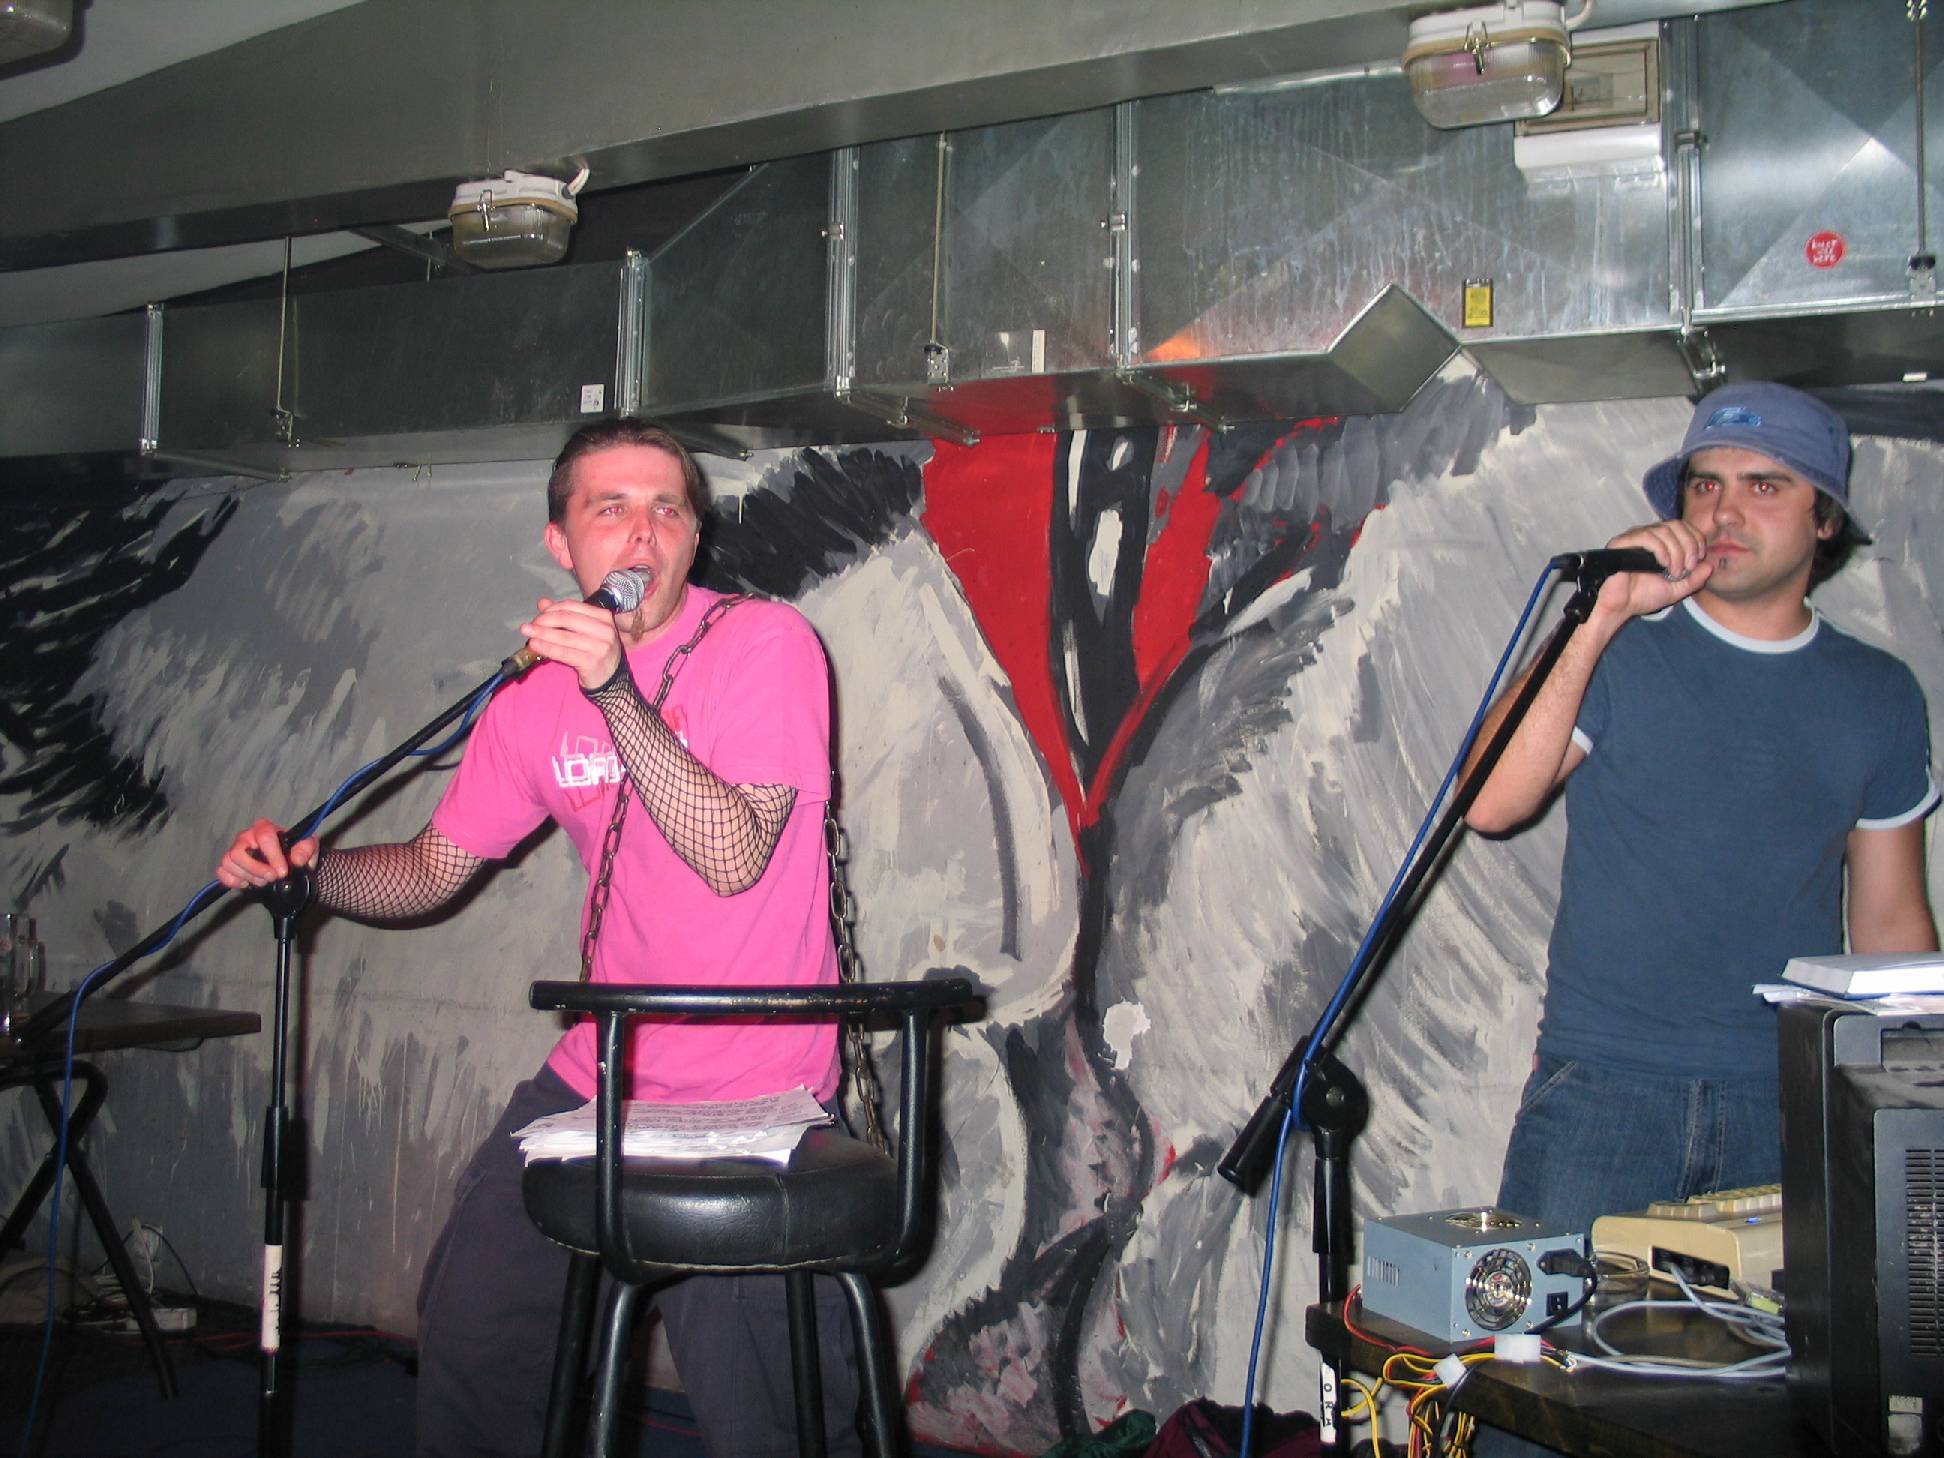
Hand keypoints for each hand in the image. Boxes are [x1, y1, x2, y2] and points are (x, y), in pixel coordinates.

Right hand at [215, 819, 317, 889]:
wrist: (288, 861)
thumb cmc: (295, 849)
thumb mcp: (308, 846)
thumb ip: (305, 850)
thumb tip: (297, 860)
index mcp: (265, 828)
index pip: (264, 838)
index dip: (273, 856)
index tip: (282, 871)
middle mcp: (246, 837)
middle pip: (238, 852)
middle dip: (256, 869)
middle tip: (272, 878)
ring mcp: (235, 850)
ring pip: (229, 863)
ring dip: (247, 876)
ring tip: (263, 881)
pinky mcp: (229, 865)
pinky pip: (222, 872)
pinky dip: (233, 881)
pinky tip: (248, 883)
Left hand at [518, 597, 623, 689]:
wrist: (610, 678)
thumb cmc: (595, 651)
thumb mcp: (583, 631)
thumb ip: (564, 616)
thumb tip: (542, 603)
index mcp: (603, 617)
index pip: (572, 606)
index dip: (551, 609)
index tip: (537, 616)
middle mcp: (605, 629)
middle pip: (567, 619)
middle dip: (544, 621)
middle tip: (528, 626)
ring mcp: (600, 646)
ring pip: (564, 636)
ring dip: (542, 634)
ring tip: (526, 633)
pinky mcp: (592, 661)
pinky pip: (564, 652)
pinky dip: (547, 648)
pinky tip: (535, 646)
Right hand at [1588, 521, 1714, 623]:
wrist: (1620, 608)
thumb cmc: (1642, 597)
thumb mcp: (1677, 589)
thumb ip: (1694, 579)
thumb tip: (1709, 566)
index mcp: (1659, 542)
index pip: (1683, 526)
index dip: (1696, 539)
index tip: (1698, 560)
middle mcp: (1647, 535)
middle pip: (1676, 525)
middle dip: (1689, 546)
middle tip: (1688, 567)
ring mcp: (1633, 537)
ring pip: (1664, 530)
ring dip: (1676, 552)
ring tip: (1674, 571)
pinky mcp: (1621, 543)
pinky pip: (1646, 536)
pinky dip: (1661, 550)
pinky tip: (1662, 565)